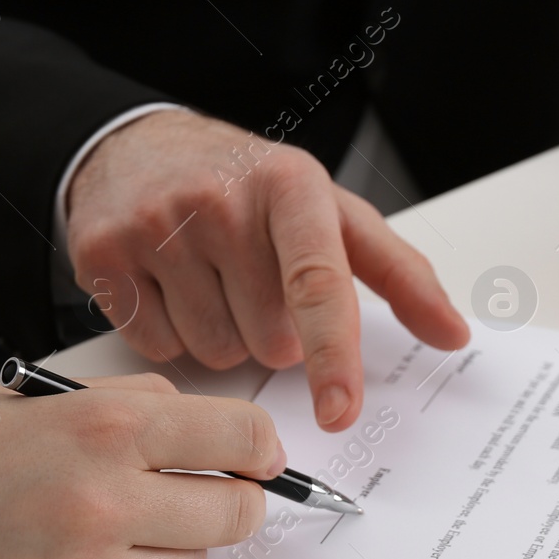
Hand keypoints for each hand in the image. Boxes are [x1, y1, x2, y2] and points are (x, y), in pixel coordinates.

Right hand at [0, 374, 282, 558]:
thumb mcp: (30, 398)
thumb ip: (124, 406)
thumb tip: (200, 424)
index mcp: (102, 427)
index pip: (241, 438)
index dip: (261, 448)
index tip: (260, 456)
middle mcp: (104, 499)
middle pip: (235, 514)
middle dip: (231, 501)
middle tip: (208, 493)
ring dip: (172, 544)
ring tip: (112, 519)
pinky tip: (67, 555)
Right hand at [65, 109, 468, 430]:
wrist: (135, 146)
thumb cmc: (244, 186)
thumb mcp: (326, 211)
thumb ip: (397, 274)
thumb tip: (453, 333)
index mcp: (291, 185)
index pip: (319, 284)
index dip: (334, 356)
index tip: (340, 412)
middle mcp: (221, 198)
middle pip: (269, 339)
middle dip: (271, 335)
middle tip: (253, 287)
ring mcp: (157, 224)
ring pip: (215, 352)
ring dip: (222, 339)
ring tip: (210, 284)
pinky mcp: (106, 253)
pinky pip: (159, 347)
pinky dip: (171, 334)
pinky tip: (169, 289)